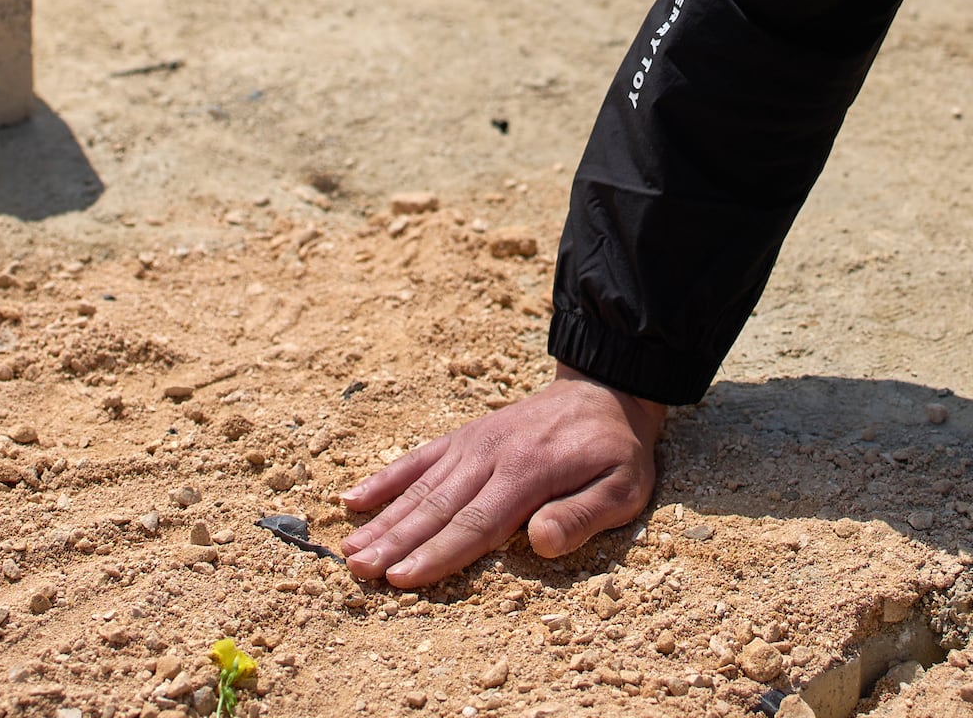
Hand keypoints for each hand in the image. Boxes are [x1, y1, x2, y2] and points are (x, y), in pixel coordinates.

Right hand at [337, 365, 666, 587]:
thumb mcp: (624, 487)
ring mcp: (472, 444)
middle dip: (395, 543)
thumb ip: (584, 515)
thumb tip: (539, 542)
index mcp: (528, 473)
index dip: (437, 554)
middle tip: (358, 571)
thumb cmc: (615, 452)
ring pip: (420, 488)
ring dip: (383, 521)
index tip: (401, 579)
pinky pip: (418, 459)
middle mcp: (491, 456)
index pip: (475, 524)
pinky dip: (385, 479)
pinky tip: (353, 499)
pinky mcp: (464, 437)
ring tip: (348, 550)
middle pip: (436, 508)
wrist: (604, 392)